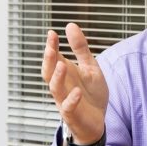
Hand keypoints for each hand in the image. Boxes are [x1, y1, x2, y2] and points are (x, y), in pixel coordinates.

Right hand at [41, 23, 108, 143]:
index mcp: (64, 72)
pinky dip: (71, 99)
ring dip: (57, 77)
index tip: (52, 33)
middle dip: (49, 60)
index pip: (54, 57)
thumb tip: (70, 25)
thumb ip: (81, 49)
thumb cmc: (91, 93)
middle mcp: (61, 85)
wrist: (97, 120)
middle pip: (49, 71)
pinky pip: (68, 107)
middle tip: (50, 47)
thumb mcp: (90, 67)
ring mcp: (64, 99)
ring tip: (62, 65)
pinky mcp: (72, 114)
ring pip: (55, 88)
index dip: (51, 46)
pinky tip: (77, 92)